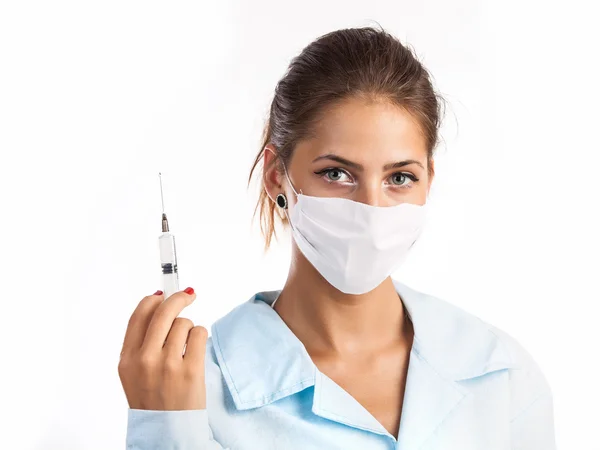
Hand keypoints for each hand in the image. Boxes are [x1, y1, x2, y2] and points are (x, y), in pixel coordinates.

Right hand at [118, 288, 207, 409]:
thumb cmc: (153, 400)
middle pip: (163, 311)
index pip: (139, 315)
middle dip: (179, 298)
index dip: (153, 299)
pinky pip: (199, 334)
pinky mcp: (190, 370)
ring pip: (183, 323)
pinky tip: (195, 351)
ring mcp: (168, 364)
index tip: (163, 294)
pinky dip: (199, 338)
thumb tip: (157, 302)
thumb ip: (141, 342)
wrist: (167, 431)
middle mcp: (145, 359)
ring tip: (186, 348)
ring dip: (189, 329)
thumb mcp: (133, 373)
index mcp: (127, 359)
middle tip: (188, 295)